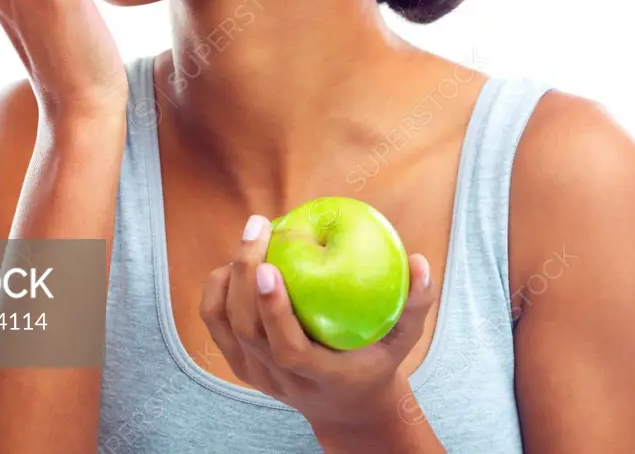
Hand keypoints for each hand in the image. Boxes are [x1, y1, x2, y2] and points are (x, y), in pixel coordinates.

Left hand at [199, 215, 436, 434]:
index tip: (269, 266)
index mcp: (319, 377)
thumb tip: (420, 261)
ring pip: (225, 325)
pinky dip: (218, 289)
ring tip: (252, 237)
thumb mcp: (403, 340)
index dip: (273, 310)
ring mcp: (256, 375)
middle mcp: (281, 379)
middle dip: (244, 273)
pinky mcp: (241, 365)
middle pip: (247, 329)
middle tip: (259, 226)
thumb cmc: (376, 361)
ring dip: (229, 277)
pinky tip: (236, 261)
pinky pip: (215, 324)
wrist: (346, 407)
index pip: (287, 349)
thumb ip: (416, 304)